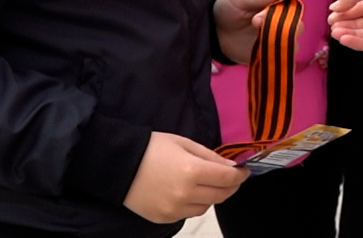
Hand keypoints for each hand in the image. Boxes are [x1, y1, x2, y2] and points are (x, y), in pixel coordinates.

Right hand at [122, 132, 246, 222]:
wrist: (118, 164)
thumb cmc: (151, 148)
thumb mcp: (184, 143)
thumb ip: (210, 157)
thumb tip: (232, 167)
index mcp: (192, 171)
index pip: (227, 178)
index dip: (240, 175)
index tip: (244, 171)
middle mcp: (185, 194)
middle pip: (220, 196)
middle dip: (231, 187)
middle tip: (232, 178)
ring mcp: (174, 209)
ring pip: (206, 208)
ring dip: (212, 196)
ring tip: (208, 184)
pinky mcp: (164, 218)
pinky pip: (188, 214)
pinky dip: (195, 205)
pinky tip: (191, 193)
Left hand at [213, 0, 284, 64]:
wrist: (211, 27)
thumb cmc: (229, 7)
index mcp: (276, 8)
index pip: (291, 11)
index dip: (279, 15)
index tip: (256, 19)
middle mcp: (278, 25)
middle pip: (296, 30)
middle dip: (283, 32)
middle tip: (257, 33)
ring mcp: (272, 42)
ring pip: (290, 48)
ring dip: (279, 48)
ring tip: (259, 46)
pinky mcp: (264, 57)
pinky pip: (276, 62)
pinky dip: (272, 61)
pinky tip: (257, 57)